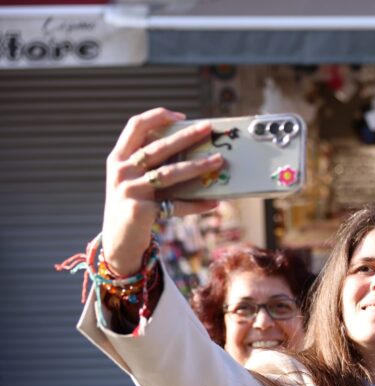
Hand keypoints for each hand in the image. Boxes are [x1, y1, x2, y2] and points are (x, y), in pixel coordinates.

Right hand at [102, 108, 221, 273]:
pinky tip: (214, 202)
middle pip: (158, 147)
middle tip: (208, 129)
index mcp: (118, 158)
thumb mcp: (134, 180)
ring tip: (219, 161)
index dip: (158, 116)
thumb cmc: (133, 205)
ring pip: (170, 173)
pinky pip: (176, 205)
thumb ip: (151, 164)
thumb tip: (191, 150)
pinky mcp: (141, 211)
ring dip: (198, 166)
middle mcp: (121, 171)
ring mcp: (130, 191)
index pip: (135, 126)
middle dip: (186, 136)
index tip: (181, 116)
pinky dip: (196, 204)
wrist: (117, 241)